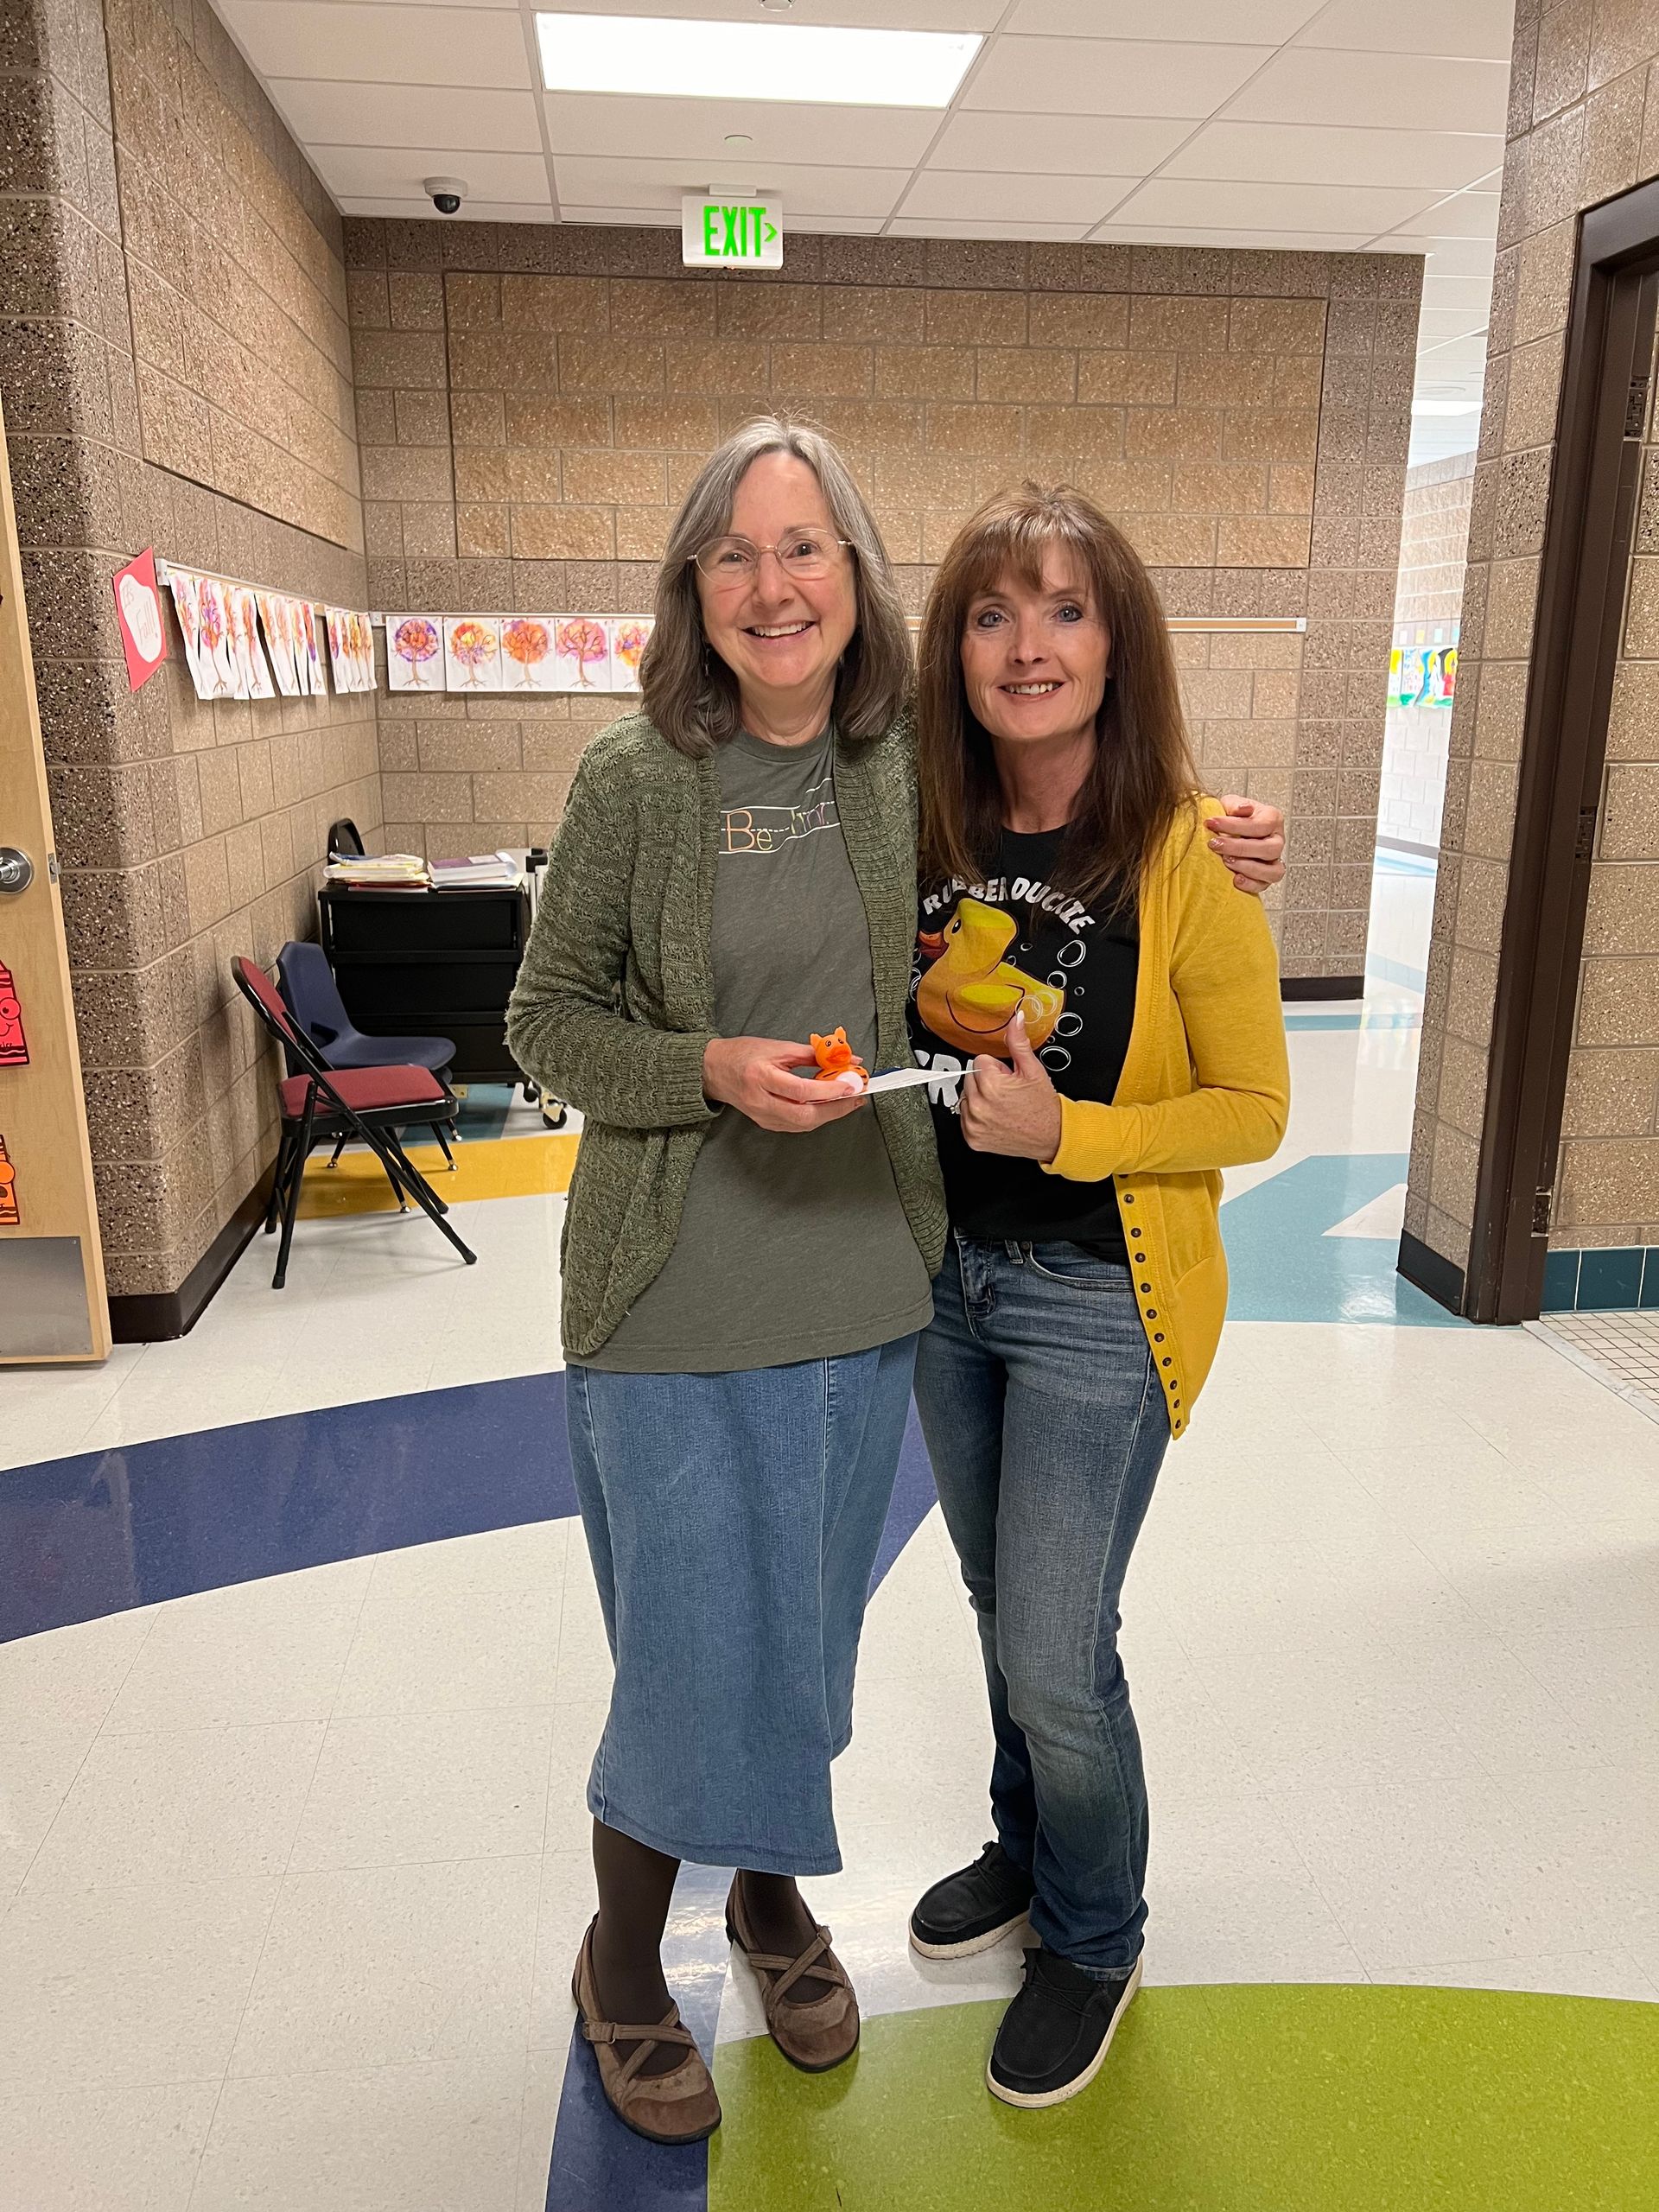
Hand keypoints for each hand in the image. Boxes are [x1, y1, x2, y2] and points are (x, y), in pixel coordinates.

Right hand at [702, 1035, 864, 1132]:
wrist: (713, 1070)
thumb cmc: (743, 1054)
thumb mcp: (777, 1047)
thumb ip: (812, 1054)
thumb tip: (845, 1058)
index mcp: (761, 1076)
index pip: (802, 1090)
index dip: (830, 1089)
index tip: (851, 1083)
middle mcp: (760, 1100)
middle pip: (805, 1115)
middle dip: (835, 1109)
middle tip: (856, 1098)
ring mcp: (761, 1115)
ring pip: (803, 1124)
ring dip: (828, 1114)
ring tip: (846, 1101)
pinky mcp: (765, 1122)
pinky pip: (796, 1125)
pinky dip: (815, 1117)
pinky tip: (826, 1107)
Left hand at [960, 1012, 1061, 1161]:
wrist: (1052, 1136)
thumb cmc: (1044, 1107)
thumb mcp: (1033, 1069)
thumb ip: (1018, 1042)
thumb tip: (1016, 1019)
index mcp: (991, 1085)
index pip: (980, 1061)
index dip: (997, 1068)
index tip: (1008, 1079)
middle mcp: (979, 1106)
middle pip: (970, 1078)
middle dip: (987, 1082)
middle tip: (1007, 1092)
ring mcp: (974, 1124)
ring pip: (966, 1097)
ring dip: (981, 1099)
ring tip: (1003, 1106)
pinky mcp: (972, 1138)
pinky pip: (965, 1118)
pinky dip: (978, 1117)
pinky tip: (996, 1117)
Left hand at [1207, 795, 1285, 892]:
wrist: (1229, 832)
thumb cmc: (1232, 816)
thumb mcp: (1231, 804)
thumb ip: (1235, 805)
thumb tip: (1242, 809)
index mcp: (1272, 819)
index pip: (1260, 825)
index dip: (1234, 825)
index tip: (1211, 823)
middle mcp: (1277, 840)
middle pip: (1269, 848)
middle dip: (1239, 848)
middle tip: (1215, 844)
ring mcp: (1274, 861)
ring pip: (1272, 870)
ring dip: (1247, 867)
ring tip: (1225, 861)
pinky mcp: (1266, 877)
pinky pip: (1264, 885)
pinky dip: (1250, 884)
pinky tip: (1234, 879)